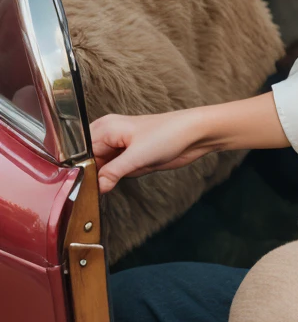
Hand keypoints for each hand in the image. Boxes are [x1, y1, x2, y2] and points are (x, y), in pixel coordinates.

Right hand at [90, 109, 212, 193]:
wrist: (196, 134)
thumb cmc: (169, 134)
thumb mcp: (137, 156)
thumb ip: (112, 172)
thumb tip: (96, 187)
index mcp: (105, 128)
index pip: (79, 152)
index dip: (78, 170)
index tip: (76, 188)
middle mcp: (110, 136)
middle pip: (89, 162)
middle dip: (92, 177)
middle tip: (90, 193)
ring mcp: (121, 147)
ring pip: (102, 169)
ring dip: (106, 179)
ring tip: (107, 186)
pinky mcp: (132, 157)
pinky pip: (117, 172)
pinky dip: (119, 179)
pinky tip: (122, 180)